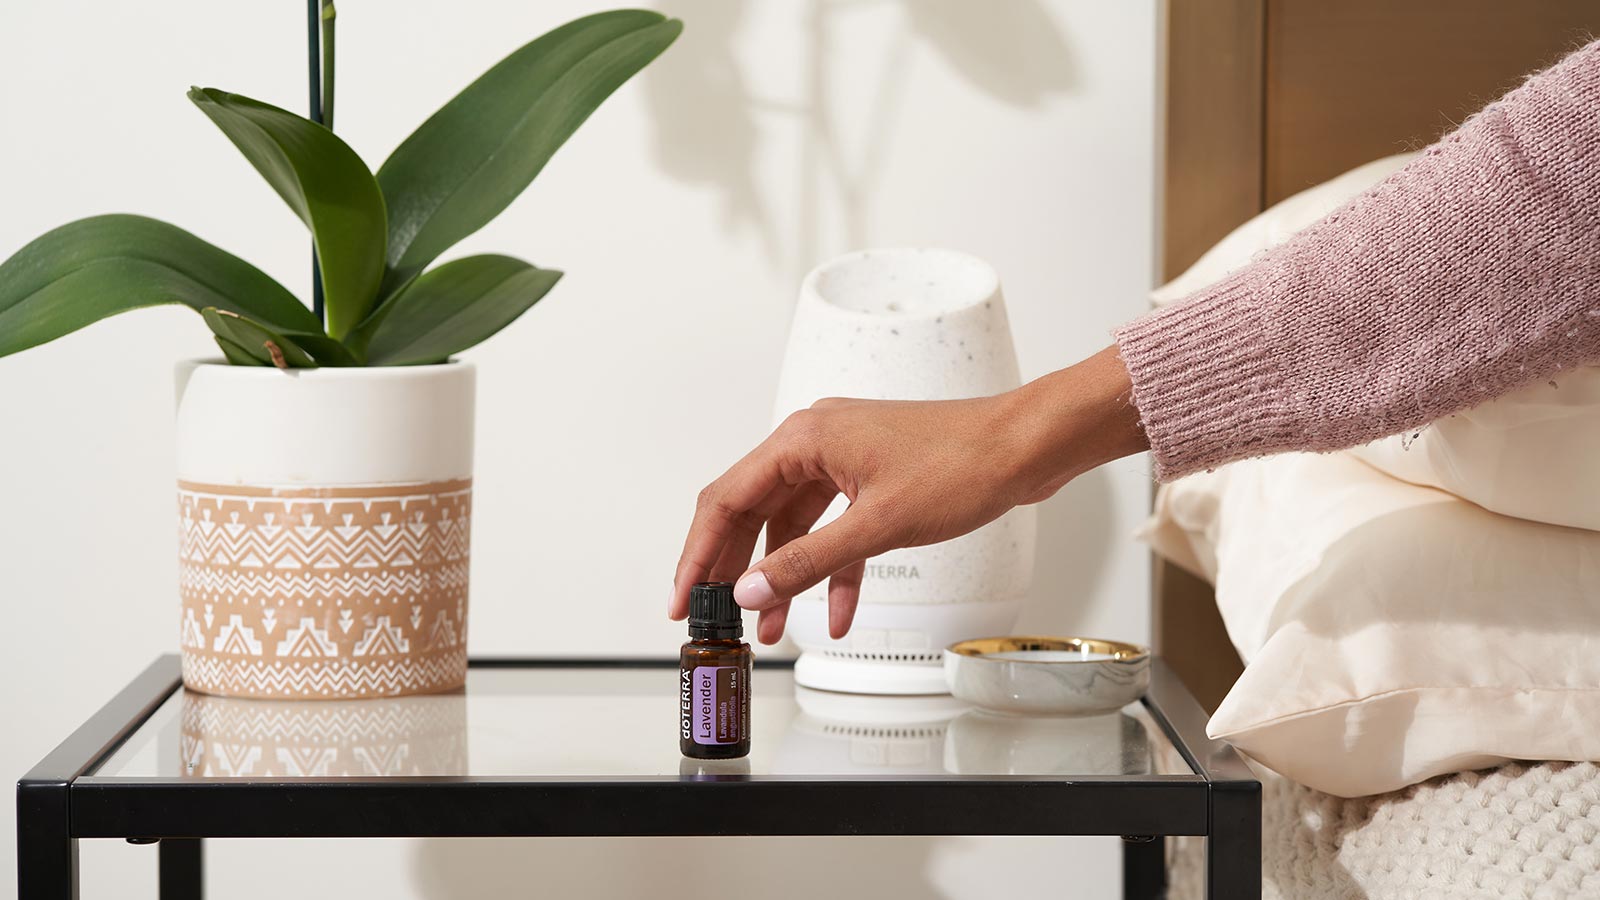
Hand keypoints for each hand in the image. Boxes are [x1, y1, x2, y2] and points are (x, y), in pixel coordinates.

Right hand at [668, 344, 1146, 643]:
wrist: (1025, 447)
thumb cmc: (964, 462)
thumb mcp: (877, 526)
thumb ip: (809, 562)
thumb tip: (752, 589)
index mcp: (805, 438)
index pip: (727, 499)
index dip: (698, 554)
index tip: (683, 597)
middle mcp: (816, 442)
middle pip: (753, 513)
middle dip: (736, 571)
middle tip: (717, 617)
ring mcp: (844, 460)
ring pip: (793, 527)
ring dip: (783, 579)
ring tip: (770, 629)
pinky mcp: (871, 479)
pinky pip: (834, 529)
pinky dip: (831, 570)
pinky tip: (836, 614)